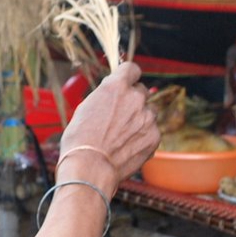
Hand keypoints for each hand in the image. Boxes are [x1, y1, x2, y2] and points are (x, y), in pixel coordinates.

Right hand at [54, 63, 157, 193]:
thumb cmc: (80, 139)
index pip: (132, 69)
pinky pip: (151, 131)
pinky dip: (142, 137)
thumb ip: (105, 97)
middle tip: (120, 116)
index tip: (127, 82)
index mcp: (116, 87)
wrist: (90, 167)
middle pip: (141, 91)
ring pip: (148, 113)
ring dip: (139, 120)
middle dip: (133, 100)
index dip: (129, 75)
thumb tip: (112, 95)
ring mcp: (148, 118)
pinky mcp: (154, 136)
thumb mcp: (86, 108)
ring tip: (121, 136)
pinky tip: (127, 147)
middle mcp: (135, 98)